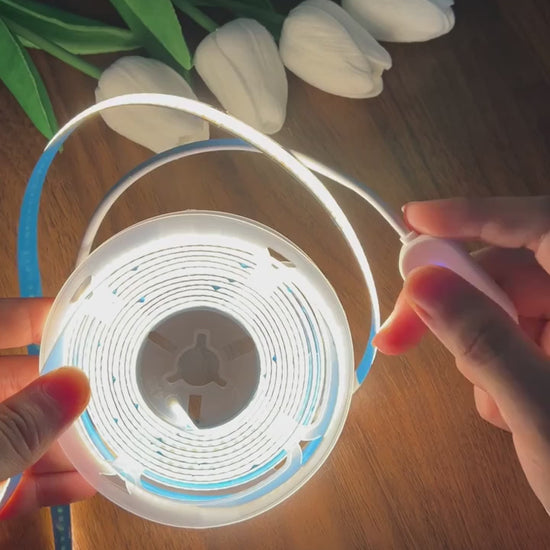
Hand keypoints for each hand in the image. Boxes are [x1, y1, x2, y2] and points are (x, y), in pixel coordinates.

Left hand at [0, 298, 93, 518]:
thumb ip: (14, 425)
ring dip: (70, 440)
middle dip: (74, 390)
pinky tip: (85, 482)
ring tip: (115, 442)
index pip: (4, 321)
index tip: (97, 316)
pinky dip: (49, 479)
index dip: (48, 314)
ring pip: (27, 428)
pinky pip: (17, 472)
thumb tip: (75, 386)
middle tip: (120, 389)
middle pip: (26, 380)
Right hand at [373, 197, 549, 512]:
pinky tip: (503, 403)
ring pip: (510, 307)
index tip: (414, 219)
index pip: (538, 225)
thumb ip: (485, 343)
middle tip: (398, 334)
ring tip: (484, 395)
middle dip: (452, 301)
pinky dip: (498, 360)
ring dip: (477, 343)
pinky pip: (522, 334)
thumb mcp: (540, 410)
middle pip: (511, 272)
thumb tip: (423, 285)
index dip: (474, 215)